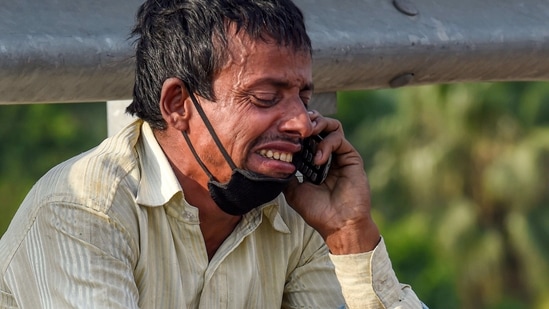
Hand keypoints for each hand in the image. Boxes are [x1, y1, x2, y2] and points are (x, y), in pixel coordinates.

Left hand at [284, 110, 379, 253]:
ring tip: (307, 133)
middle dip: (307, 121)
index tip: (282, 130)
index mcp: (315, 163)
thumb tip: (274, 159)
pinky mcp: (352, 158)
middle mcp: (329, 156)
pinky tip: (318, 159)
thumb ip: (286, 173)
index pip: (307, 138)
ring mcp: (340, 156)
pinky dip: (326, 144)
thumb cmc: (317, 212)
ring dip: (318, 125)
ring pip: (331, 127)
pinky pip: (339, 139)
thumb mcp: (293, 191)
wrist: (339, 225)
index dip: (297, 131)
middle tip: (295, 126)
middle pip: (320, 127)